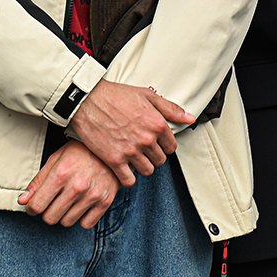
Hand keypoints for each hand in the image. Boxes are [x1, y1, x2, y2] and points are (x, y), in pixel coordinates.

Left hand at [18, 142, 119, 228]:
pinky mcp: (106, 201)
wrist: (111, 147)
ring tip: (69, 201)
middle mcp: (77, 186)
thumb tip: (23, 201)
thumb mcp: (55, 160)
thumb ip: (38, 182)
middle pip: (50, 218)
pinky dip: (82, 218)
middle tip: (53, 201)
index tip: (35, 205)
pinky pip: (86, 224)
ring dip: (65, 215)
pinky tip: (82, 205)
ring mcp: (93, 194)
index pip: (36, 206)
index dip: (32, 208)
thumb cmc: (80, 152)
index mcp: (61, 174)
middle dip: (48, 212)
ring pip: (67, 222)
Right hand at [68, 81, 193, 185]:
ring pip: (147, 171)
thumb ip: (171, 109)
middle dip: (154, 156)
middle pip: (160, 160)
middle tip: (145, 151)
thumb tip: (190, 118)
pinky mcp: (114, 160)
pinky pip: (129, 180)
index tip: (157, 144)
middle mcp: (147, 139)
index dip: (165, 145)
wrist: (87, 100)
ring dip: (143, 167)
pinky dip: (128, 178)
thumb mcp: (148, 96)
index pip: (172, 147)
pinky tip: (125, 170)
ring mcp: (131, 151)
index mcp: (157, 124)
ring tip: (135, 159)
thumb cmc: (116, 95)